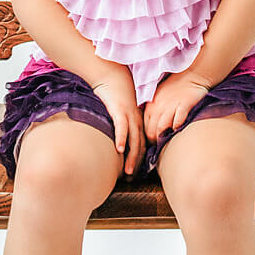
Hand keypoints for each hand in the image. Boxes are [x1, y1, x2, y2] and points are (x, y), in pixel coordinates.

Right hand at [89, 63, 145, 177]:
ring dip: (131, 157)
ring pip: (134, 140)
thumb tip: (116, 138)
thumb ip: (121, 124)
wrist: (112, 76)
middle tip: (132, 178)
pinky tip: (119, 150)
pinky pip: (122, 127)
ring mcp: (129, 116)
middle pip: (140, 146)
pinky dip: (122, 139)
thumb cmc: (115, 94)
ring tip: (128, 171)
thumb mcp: (121, 111)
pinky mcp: (120, 110)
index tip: (134, 173)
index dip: (139, 160)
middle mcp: (136, 121)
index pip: (142, 145)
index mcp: (138, 122)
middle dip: (137, 163)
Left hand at [142, 69, 211, 142]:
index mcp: (151, 106)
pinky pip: (178, 120)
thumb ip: (153, 111)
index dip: (147, 138)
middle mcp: (159, 107)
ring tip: (168, 143)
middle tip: (160, 148)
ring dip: (164, 137)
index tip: (152, 144)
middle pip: (151, 130)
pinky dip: (177, 127)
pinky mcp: (184, 105)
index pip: (144, 127)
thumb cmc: (175, 88)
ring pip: (161, 127)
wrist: (192, 74)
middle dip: (154, 141)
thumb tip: (147, 127)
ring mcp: (171, 106)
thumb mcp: (159, 98)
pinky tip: (179, 130)